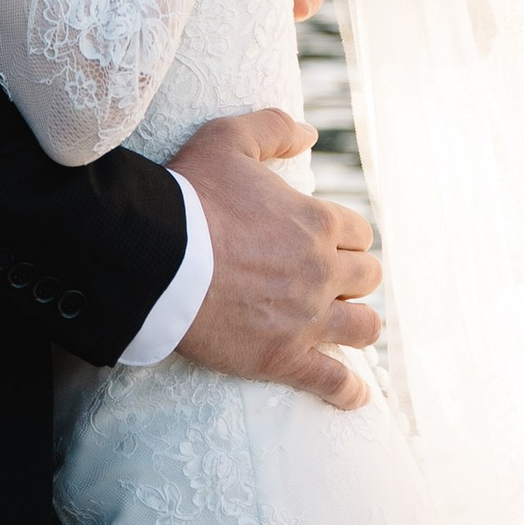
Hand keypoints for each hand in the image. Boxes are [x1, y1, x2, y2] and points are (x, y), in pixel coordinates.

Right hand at [170, 110, 380, 411]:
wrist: (156, 258)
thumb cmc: (190, 196)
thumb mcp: (228, 139)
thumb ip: (273, 128)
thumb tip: (310, 133)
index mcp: (317, 222)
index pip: (359, 232)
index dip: (345, 236)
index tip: (329, 243)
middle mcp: (323, 271)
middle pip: (367, 278)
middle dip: (353, 277)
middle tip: (331, 282)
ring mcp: (308, 319)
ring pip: (363, 328)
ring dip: (357, 325)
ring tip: (346, 328)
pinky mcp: (285, 358)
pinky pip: (334, 382)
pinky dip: (348, 391)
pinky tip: (354, 395)